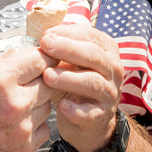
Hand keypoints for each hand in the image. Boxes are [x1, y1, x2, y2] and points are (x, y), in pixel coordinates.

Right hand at [0, 46, 59, 151]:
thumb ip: (0, 64)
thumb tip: (23, 54)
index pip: (39, 59)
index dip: (43, 56)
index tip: (43, 57)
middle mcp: (14, 104)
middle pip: (50, 82)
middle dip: (42, 78)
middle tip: (29, 80)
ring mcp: (22, 128)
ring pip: (48, 104)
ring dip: (37, 101)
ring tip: (13, 105)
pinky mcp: (25, 147)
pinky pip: (44, 127)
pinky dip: (33, 123)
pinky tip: (12, 122)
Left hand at [38, 23, 124, 151]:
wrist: (86, 119)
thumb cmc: (73, 82)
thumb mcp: (67, 61)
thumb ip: (58, 47)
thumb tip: (39, 32)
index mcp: (105, 52)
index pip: (92, 36)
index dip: (69, 33)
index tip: (46, 34)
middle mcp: (112, 70)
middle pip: (94, 56)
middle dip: (68, 49)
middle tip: (45, 45)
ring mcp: (109, 94)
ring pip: (93, 82)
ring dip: (69, 78)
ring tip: (47, 75)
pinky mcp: (101, 116)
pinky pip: (91, 113)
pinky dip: (76, 110)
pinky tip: (61, 105)